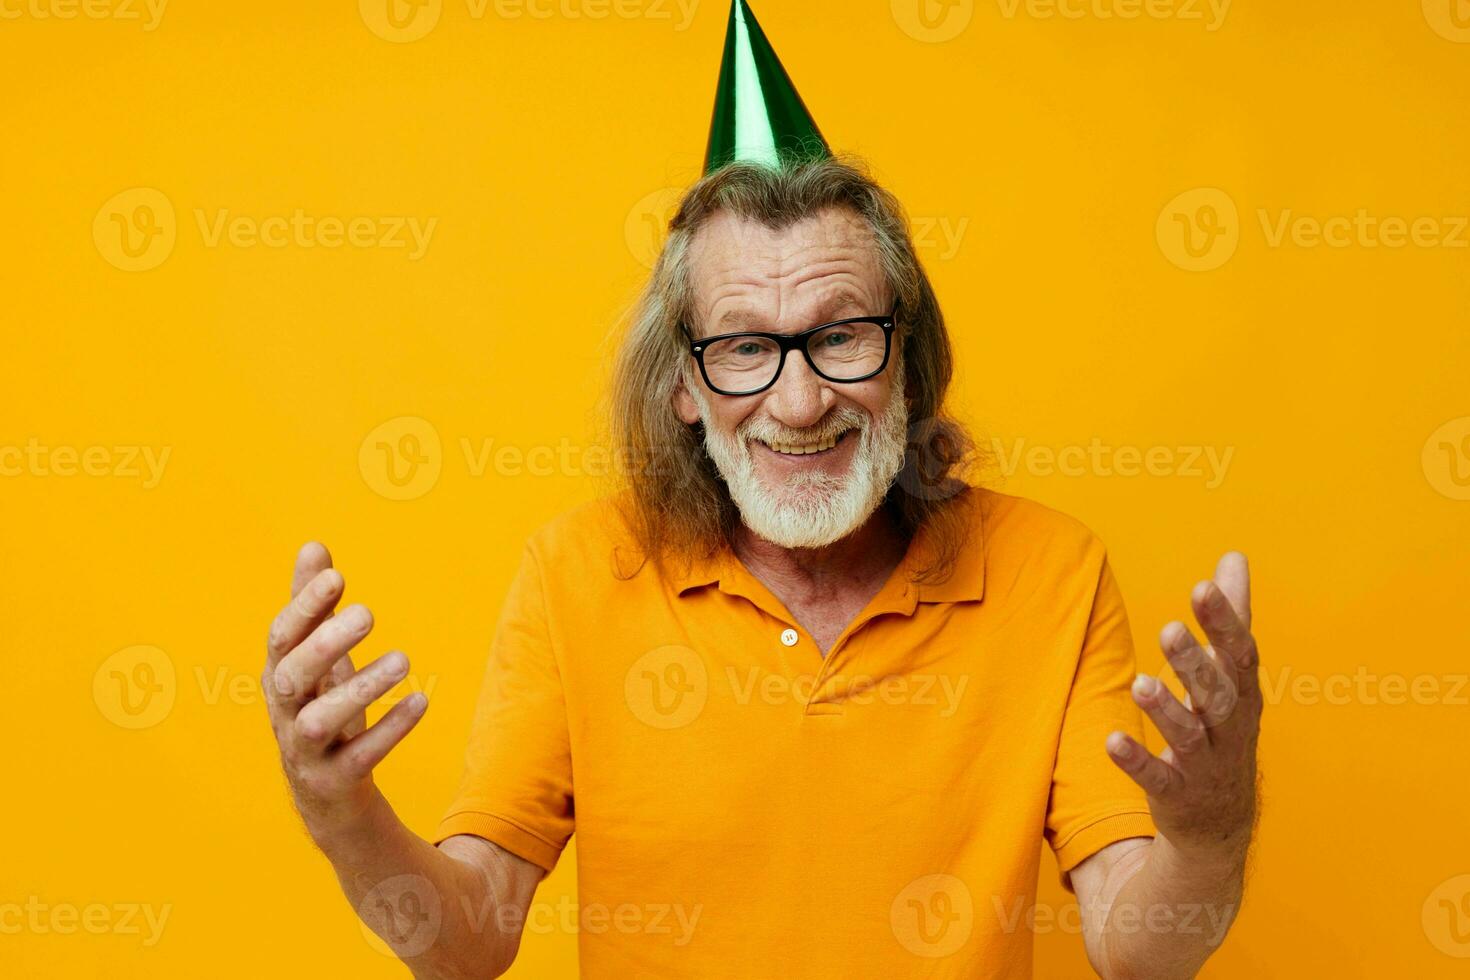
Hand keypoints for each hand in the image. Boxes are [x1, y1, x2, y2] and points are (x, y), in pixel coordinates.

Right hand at [262, 542, 427, 840]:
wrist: (328, 794)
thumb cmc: (322, 709)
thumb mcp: (319, 658)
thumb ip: (313, 606)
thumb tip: (313, 546)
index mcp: (281, 677)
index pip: (282, 637)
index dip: (305, 606)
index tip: (337, 575)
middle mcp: (286, 713)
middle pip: (292, 677)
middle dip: (327, 643)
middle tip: (369, 612)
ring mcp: (307, 751)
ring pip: (320, 722)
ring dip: (361, 688)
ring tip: (403, 658)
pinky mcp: (336, 781)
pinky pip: (360, 757)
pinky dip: (390, 729)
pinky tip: (421, 700)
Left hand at [1106, 552, 1260, 859]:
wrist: (1221, 822)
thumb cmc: (1222, 728)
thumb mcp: (1230, 674)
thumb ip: (1230, 617)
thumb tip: (1234, 558)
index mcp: (1242, 693)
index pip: (1238, 653)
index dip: (1223, 621)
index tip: (1202, 586)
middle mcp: (1230, 729)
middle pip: (1217, 693)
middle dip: (1195, 662)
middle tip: (1168, 629)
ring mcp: (1206, 765)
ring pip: (1190, 736)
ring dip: (1166, 710)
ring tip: (1140, 684)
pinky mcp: (1177, 795)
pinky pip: (1158, 779)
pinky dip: (1137, 761)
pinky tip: (1112, 742)